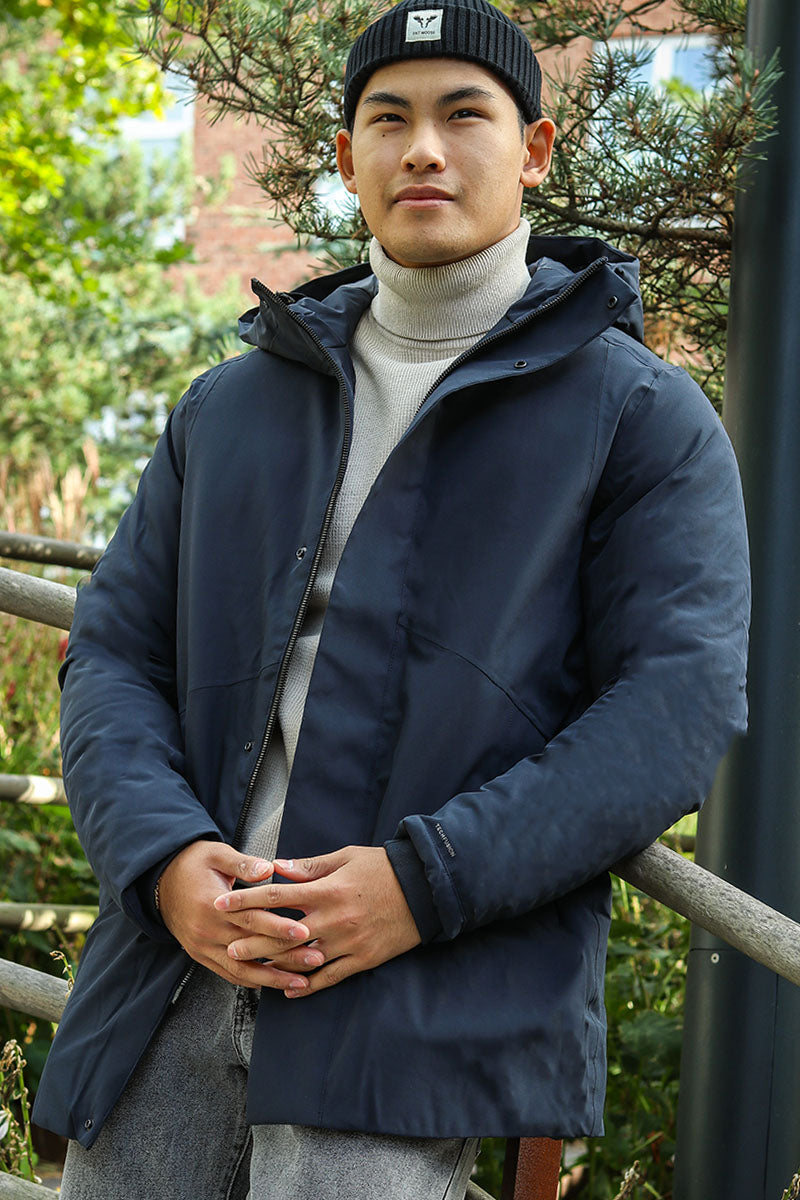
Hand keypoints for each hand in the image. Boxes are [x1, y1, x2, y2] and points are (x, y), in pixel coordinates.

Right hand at [157, 839, 322, 991]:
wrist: (160, 882)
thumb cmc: (193, 864)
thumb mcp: (216, 854)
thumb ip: (242, 863)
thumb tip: (268, 868)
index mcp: (211, 904)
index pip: (250, 919)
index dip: (278, 927)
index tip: (305, 932)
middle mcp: (206, 931)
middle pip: (251, 949)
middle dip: (286, 957)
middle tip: (316, 958)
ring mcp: (202, 947)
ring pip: (240, 970)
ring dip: (273, 978)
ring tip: (302, 982)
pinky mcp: (200, 955)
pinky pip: (228, 974)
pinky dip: (252, 980)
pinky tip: (273, 982)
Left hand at [214, 845, 421, 997]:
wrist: (425, 890)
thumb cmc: (382, 868)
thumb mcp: (347, 857)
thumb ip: (312, 866)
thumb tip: (279, 868)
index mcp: (327, 890)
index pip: (276, 896)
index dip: (245, 900)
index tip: (222, 904)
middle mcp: (333, 919)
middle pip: (282, 934)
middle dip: (252, 940)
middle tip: (228, 946)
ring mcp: (347, 943)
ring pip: (302, 960)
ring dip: (274, 966)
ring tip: (251, 970)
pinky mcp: (362, 960)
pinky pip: (329, 977)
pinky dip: (307, 985)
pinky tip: (289, 990)